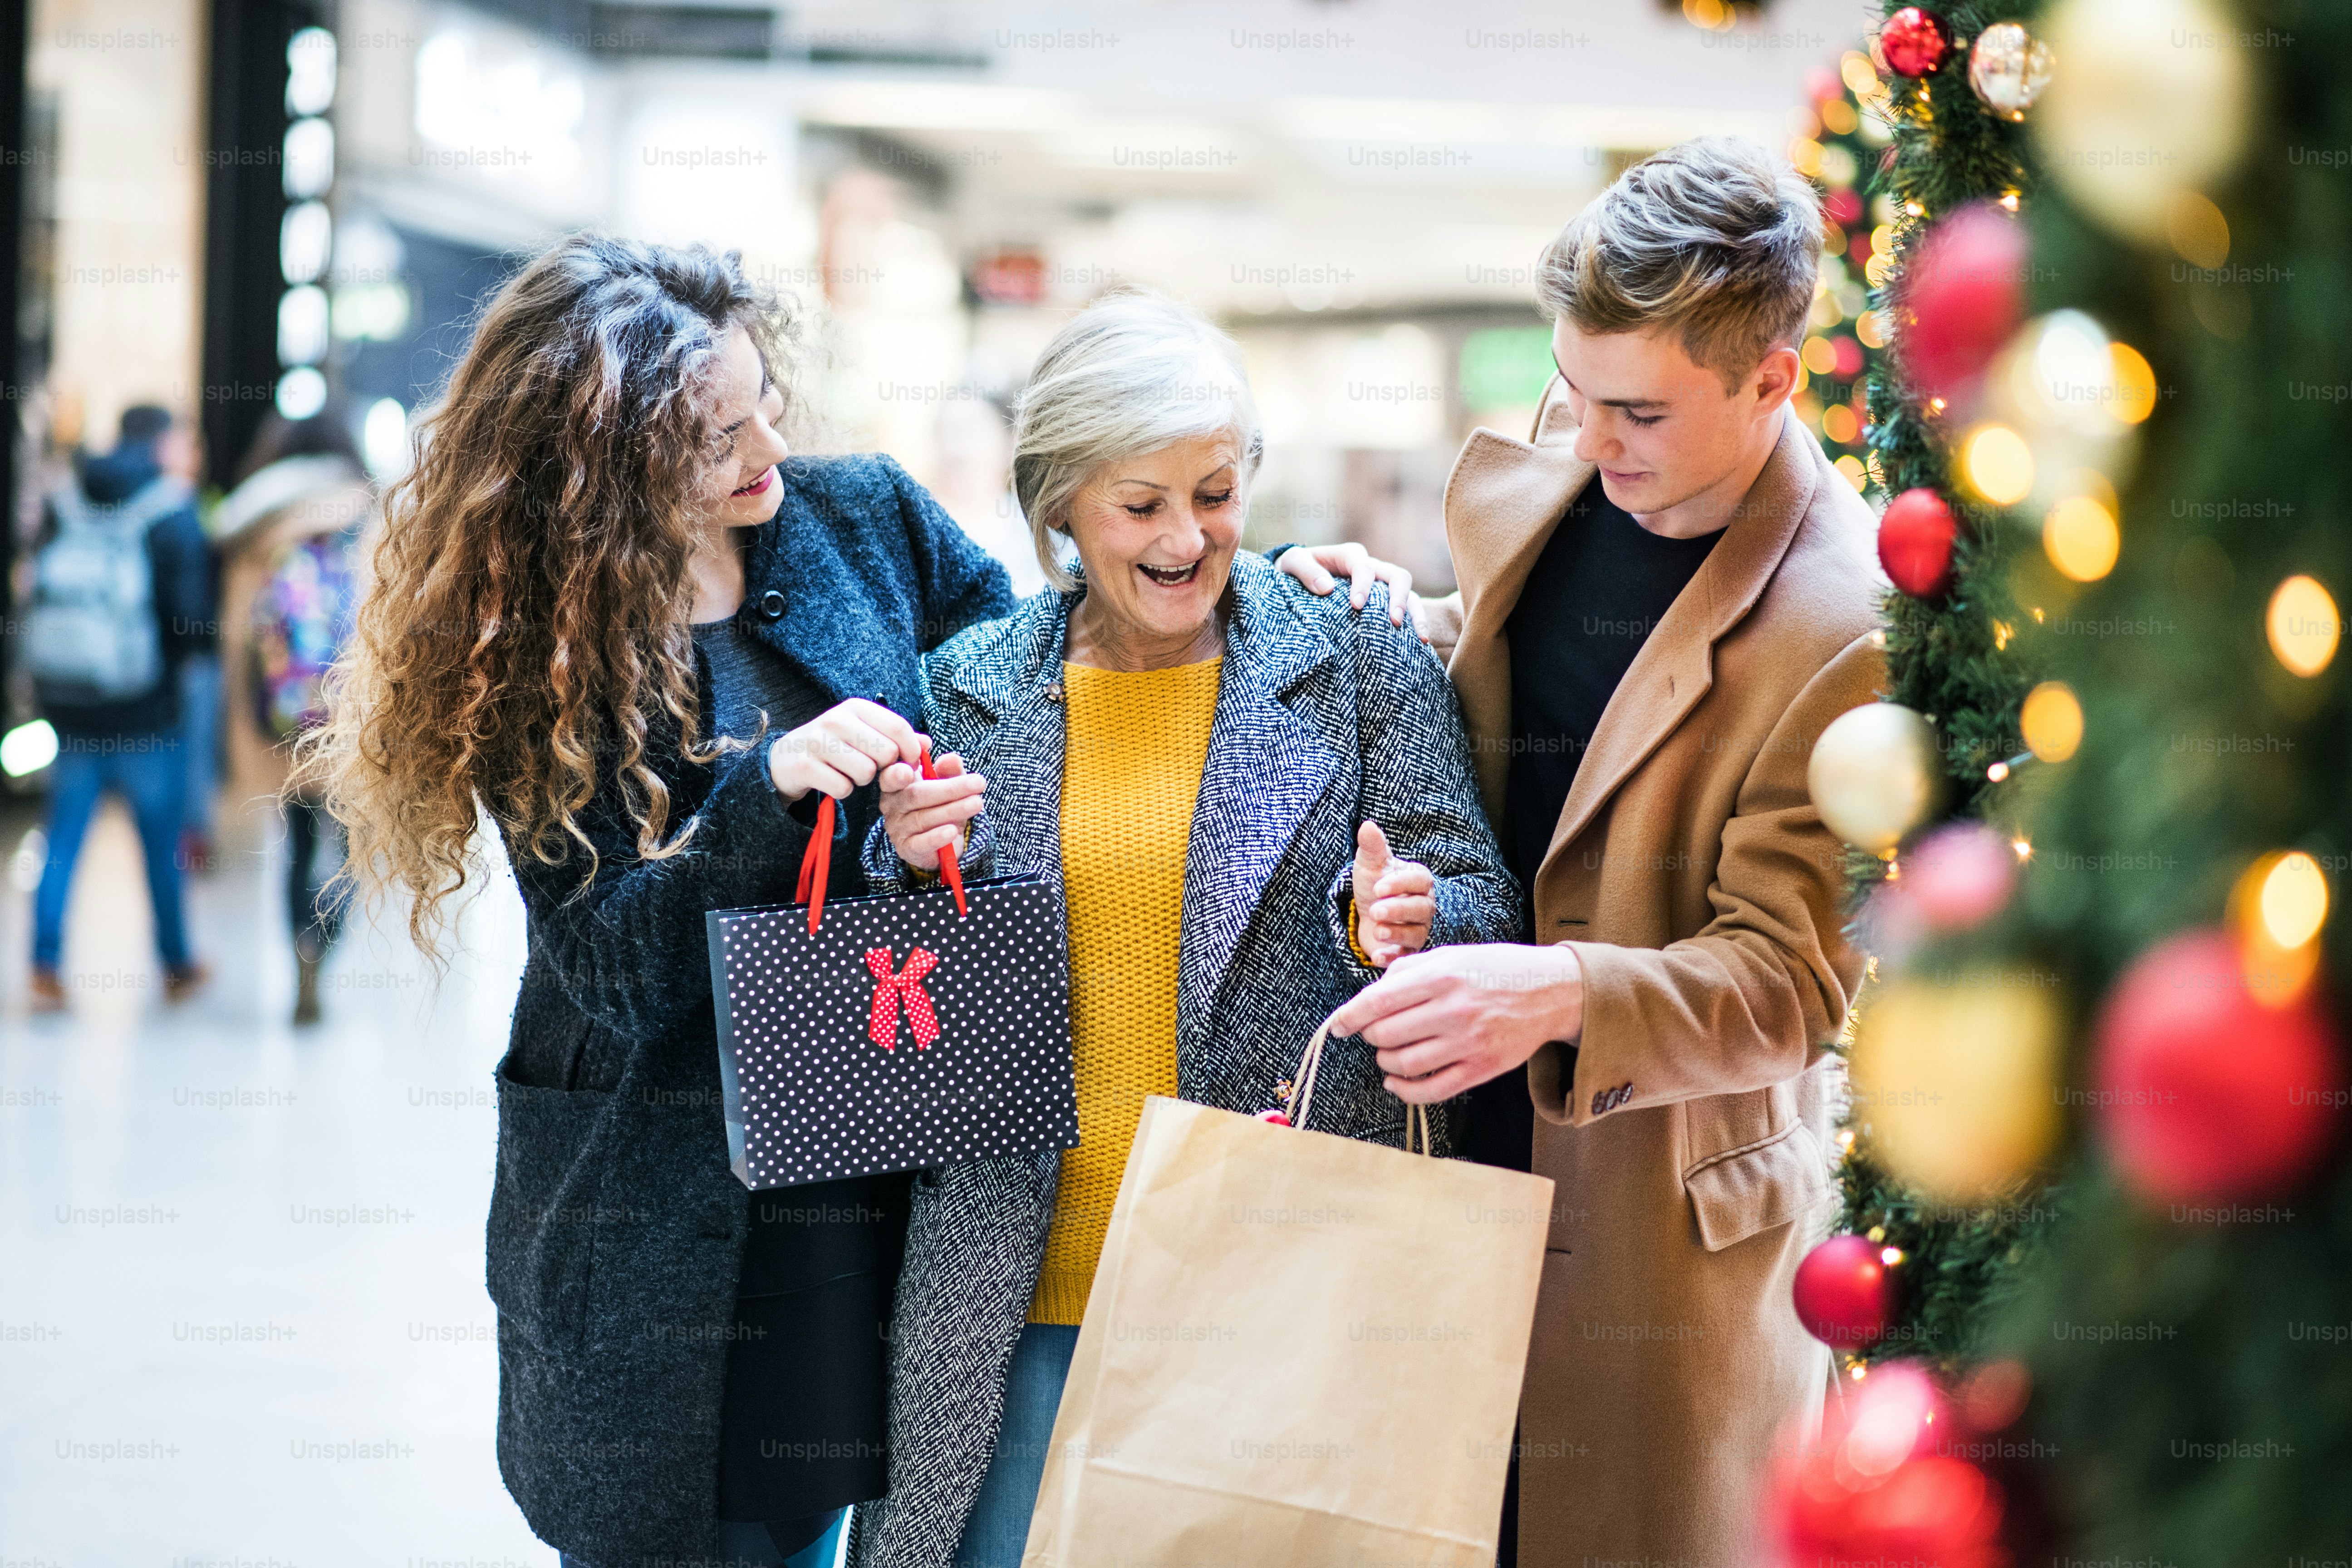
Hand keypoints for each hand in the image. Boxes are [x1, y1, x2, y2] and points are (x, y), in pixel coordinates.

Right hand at [767, 699, 922, 802]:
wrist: (786, 757)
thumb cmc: (835, 746)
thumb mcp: (865, 734)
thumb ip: (897, 738)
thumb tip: (927, 743)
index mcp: (855, 708)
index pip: (899, 728)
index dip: (910, 751)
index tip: (906, 762)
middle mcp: (835, 720)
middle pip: (886, 753)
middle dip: (884, 768)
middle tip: (870, 767)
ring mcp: (817, 742)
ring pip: (866, 773)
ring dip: (862, 781)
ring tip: (849, 772)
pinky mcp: (804, 766)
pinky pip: (843, 788)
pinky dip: (843, 791)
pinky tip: (832, 780)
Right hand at [878, 749, 985, 867]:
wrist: (942, 840)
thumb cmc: (941, 803)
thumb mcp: (948, 783)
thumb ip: (950, 770)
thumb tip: (951, 759)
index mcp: (896, 783)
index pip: (892, 774)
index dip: (901, 768)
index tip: (920, 758)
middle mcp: (892, 805)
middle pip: (916, 794)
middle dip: (950, 788)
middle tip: (978, 782)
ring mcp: (897, 828)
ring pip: (922, 818)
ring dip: (953, 810)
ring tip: (977, 803)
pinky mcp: (907, 848)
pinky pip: (921, 843)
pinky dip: (937, 837)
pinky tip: (952, 831)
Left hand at [1276, 543, 1413, 626]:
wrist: (1296, 580)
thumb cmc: (1294, 571)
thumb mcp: (1292, 564)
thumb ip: (1306, 571)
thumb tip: (1327, 588)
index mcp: (1349, 556)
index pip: (1363, 566)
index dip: (1363, 584)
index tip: (1356, 606)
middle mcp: (1370, 567)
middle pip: (1396, 575)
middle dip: (1398, 597)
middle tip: (1393, 622)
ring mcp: (1380, 585)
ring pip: (1408, 593)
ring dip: (1415, 614)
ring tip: (1419, 638)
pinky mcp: (1384, 603)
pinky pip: (1406, 609)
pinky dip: (1415, 624)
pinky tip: (1419, 643)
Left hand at [1324, 944, 1584, 1102]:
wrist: (1550, 991)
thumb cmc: (1495, 969)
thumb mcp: (1451, 955)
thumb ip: (1408, 970)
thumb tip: (1370, 995)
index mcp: (1442, 977)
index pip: (1378, 1002)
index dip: (1350, 1017)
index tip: (1338, 1025)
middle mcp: (1454, 1010)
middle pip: (1387, 1035)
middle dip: (1371, 1036)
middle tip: (1375, 1032)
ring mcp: (1469, 1043)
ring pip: (1404, 1064)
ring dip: (1385, 1062)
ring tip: (1388, 1053)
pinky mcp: (1482, 1068)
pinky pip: (1432, 1090)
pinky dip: (1405, 1090)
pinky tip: (1396, 1081)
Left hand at [1349, 820, 1433, 967]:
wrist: (1366, 910)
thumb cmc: (1373, 883)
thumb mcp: (1370, 864)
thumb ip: (1372, 847)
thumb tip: (1367, 825)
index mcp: (1419, 881)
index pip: (1418, 881)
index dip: (1400, 884)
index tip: (1377, 887)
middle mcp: (1424, 905)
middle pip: (1420, 909)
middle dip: (1398, 910)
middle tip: (1376, 910)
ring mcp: (1418, 928)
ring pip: (1416, 933)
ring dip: (1397, 933)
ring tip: (1377, 929)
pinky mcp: (1407, 949)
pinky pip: (1406, 955)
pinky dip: (1392, 957)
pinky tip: (1377, 956)